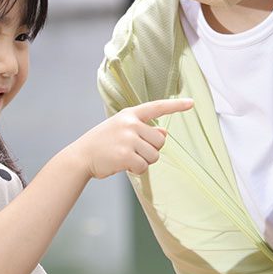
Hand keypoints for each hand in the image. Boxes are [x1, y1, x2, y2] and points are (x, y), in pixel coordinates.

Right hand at [72, 98, 193, 178]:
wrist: (81, 156)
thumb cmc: (104, 143)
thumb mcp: (122, 129)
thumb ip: (143, 129)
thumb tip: (164, 132)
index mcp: (130, 114)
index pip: (157, 107)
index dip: (175, 105)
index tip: (191, 103)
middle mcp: (130, 124)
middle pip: (160, 140)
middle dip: (152, 150)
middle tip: (135, 152)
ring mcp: (127, 139)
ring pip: (154, 155)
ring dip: (144, 161)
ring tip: (128, 158)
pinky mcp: (125, 155)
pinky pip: (144, 166)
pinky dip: (137, 170)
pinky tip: (124, 166)